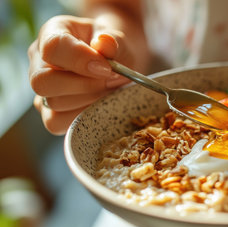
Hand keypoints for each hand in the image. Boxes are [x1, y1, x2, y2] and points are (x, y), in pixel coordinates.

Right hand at [28, 15, 130, 134]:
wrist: (120, 60)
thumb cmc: (114, 47)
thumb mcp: (118, 38)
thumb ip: (113, 41)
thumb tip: (104, 44)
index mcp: (52, 33)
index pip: (52, 48)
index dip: (79, 60)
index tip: (107, 68)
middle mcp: (39, 61)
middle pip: (42, 82)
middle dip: (83, 86)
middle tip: (111, 81)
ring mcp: (43, 90)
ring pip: (53, 105)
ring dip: (89, 101)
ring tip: (110, 91)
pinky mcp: (51, 113)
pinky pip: (59, 123)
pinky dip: (84, 117)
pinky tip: (102, 105)